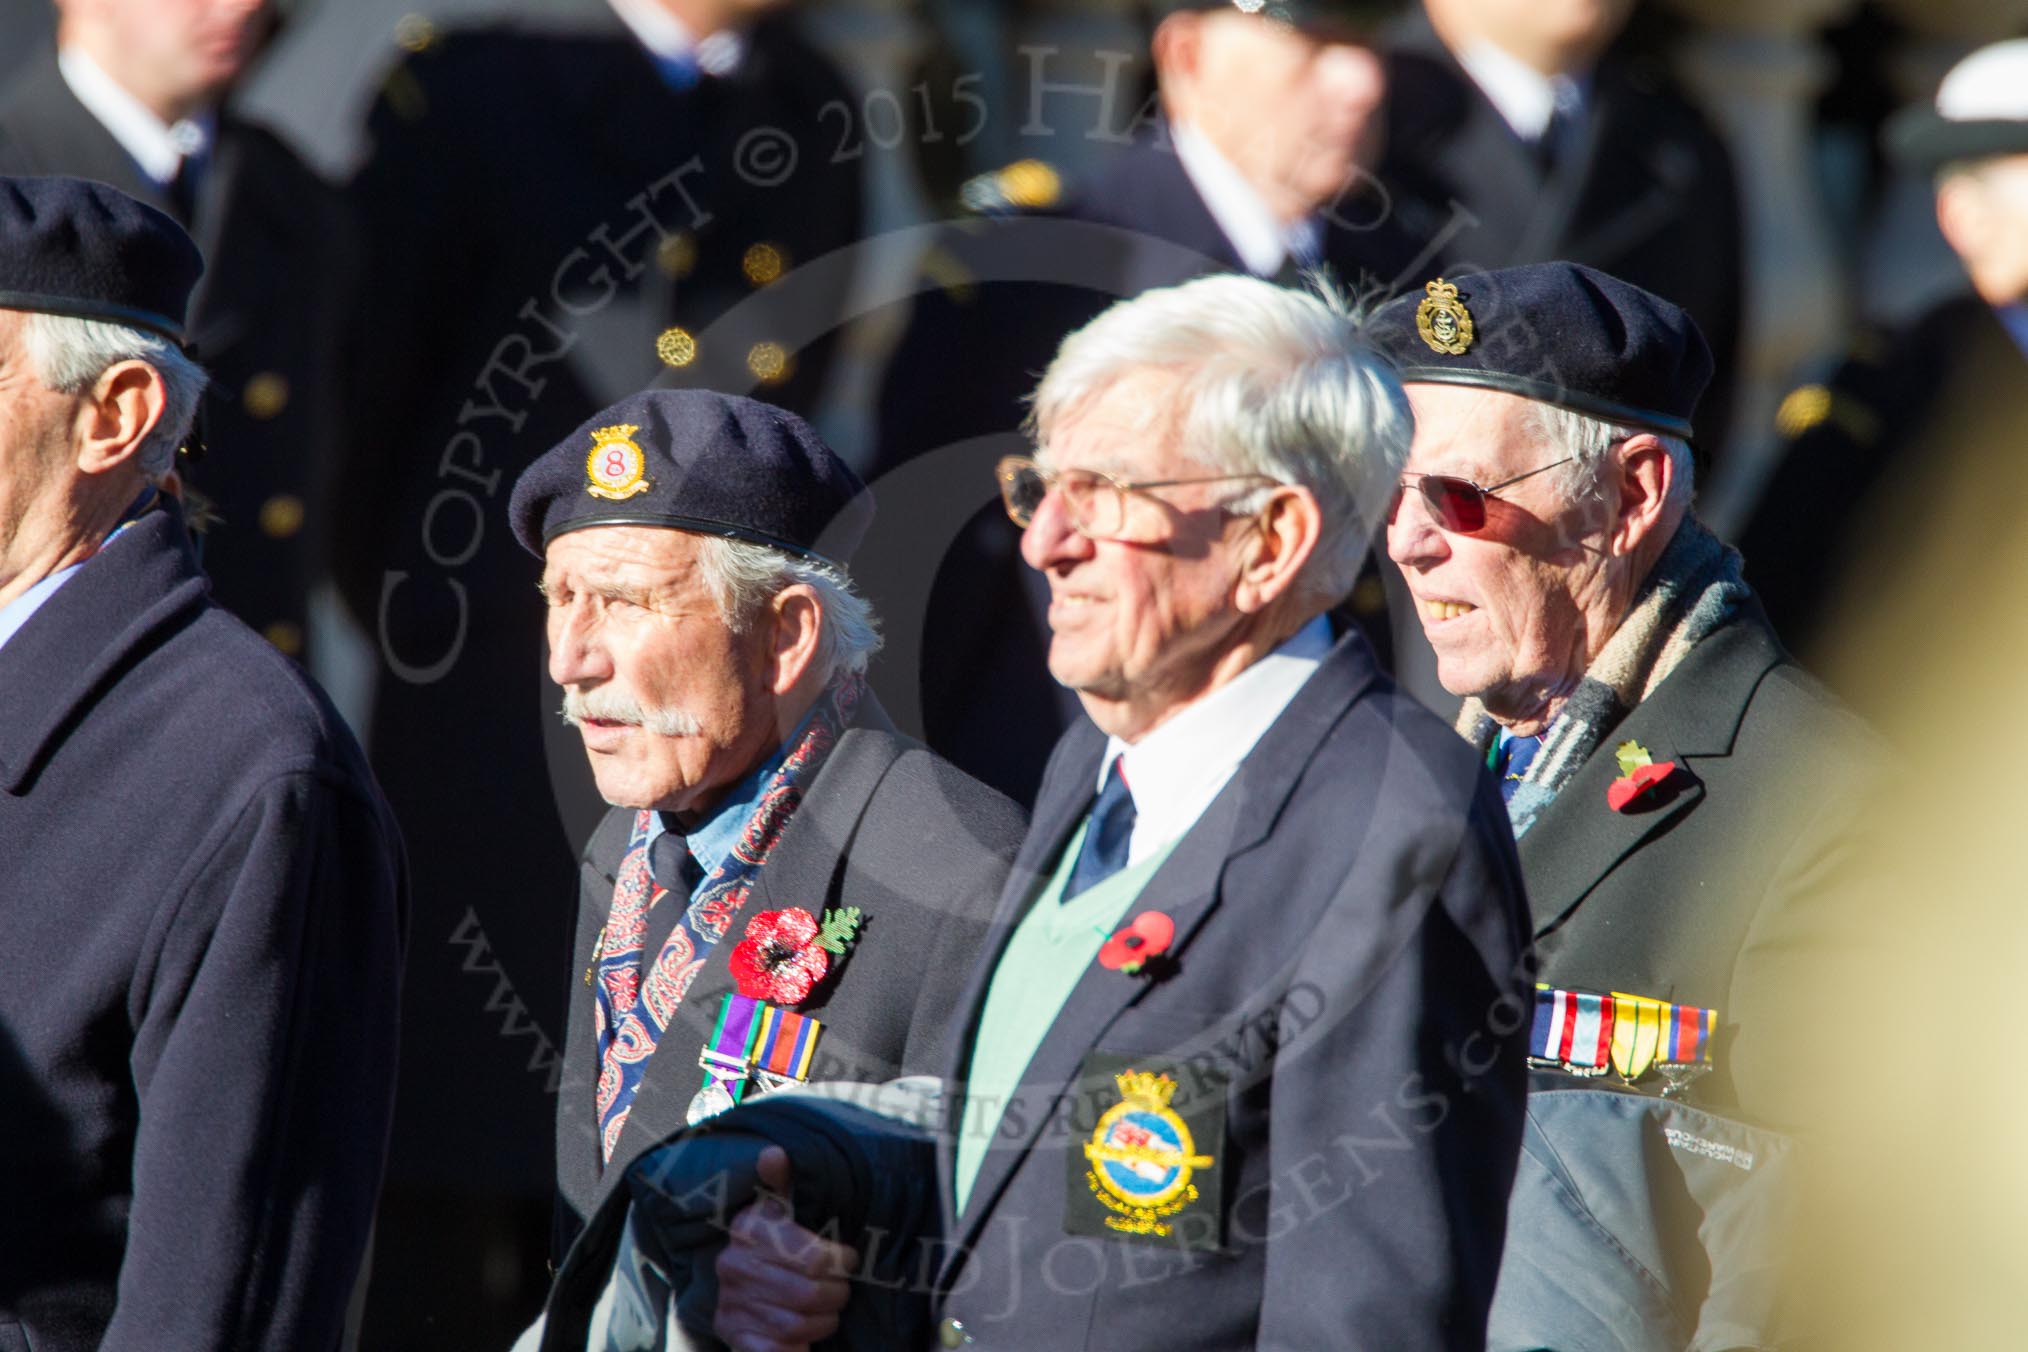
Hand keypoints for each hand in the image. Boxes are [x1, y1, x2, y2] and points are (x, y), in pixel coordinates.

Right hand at [714, 1146, 859, 1351]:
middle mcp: (733, 1265)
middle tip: (841, 1289)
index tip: (847, 1259)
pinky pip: (777, 1350)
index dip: (842, 1261)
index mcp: (749, 1230)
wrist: (740, 1292)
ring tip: (826, 1310)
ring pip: (801, 1323)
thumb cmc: (775, 1245)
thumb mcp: (780, 1210)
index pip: (815, 1257)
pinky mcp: (732, 1335)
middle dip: (837, 1294)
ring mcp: (731, 1303)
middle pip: (811, 1293)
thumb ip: (782, 1183)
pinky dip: (797, 1348)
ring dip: (824, 1320)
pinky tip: (804, 1339)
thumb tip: (774, 1153)